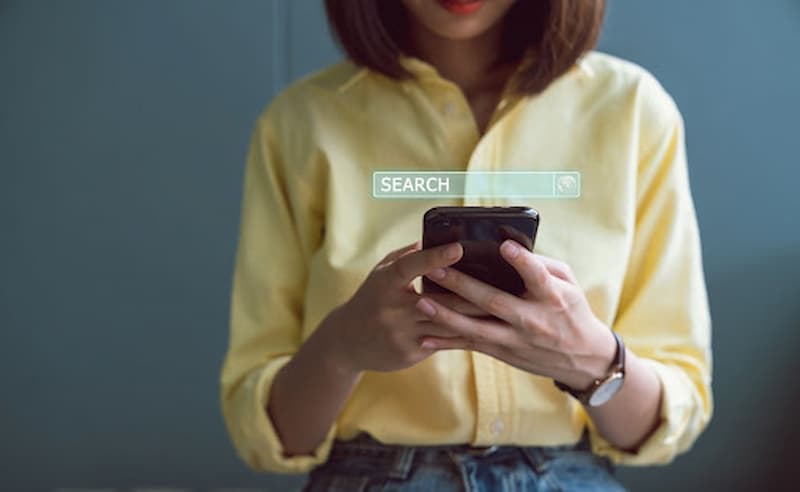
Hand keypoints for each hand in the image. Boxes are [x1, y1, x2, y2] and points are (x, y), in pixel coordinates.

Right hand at [323, 240, 487, 373]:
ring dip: (475, 317)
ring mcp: (401, 334)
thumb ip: (407, 256)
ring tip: (504, 308)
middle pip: (438, 300)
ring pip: (446, 324)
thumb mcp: (381, 273)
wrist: (347, 342)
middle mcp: (392, 309)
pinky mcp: (409, 354)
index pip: (410, 266)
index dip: (434, 257)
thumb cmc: (372, 298)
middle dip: (471, 293)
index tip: (459, 248)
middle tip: (501, 282)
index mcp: (384, 283)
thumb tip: (436, 238)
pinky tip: (489, 330)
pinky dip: (465, 335)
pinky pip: (444, 343)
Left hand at [415, 239, 616, 388]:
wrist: (583, 359)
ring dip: (447, 316)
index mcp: (552, 297)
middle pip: (494, 302)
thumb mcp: (569, 284)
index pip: (537, 277)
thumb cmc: (572, 310)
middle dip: (463, 285)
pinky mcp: (504, 353)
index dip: (522, 262)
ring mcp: (516, 339)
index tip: (504, 247)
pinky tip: (424, 338)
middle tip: (436, 269)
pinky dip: (447, 343)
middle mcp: (532, 320)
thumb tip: (510, 247)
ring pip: (477, 329)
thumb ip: (542, 265)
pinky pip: (471, 347)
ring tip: (422, 301)